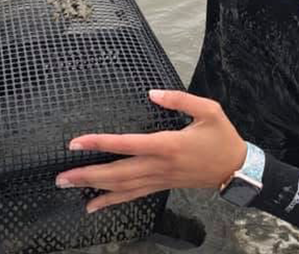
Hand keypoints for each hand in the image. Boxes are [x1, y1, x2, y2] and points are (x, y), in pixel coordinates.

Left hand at [55, 90, 246, 213]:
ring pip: (121, 187)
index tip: (76, 143)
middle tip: (61, 176)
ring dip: (93, 188)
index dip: (99, 143)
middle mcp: (159, 165)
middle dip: (86, 174)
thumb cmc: (222, 138)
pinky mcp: (161, 185)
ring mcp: (159, 179)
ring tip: (69, 186)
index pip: (126, 145)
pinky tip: (93, 205)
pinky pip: (132, 195)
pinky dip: (111, 201)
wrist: (237, 168)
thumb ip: (179, 99)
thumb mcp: (209, 110)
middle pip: (117, 173)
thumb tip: (153, 92)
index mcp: (167, 145)